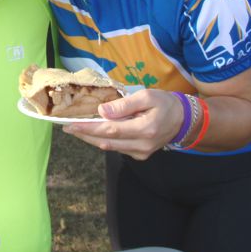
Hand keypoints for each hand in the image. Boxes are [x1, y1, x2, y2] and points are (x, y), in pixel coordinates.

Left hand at [62, 89, 182, 159]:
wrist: (183, 120)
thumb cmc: (164, 103)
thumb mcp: (146, 96)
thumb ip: (124, 105)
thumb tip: (102, 111)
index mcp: (144, 129)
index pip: (110, 130)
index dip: (88, 128)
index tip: (71, 124)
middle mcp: (142, 145)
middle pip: (106, 142)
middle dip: (84, 135)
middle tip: (66, 127)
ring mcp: (141, 152)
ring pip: (109, 147)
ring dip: (91, 138)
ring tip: (75, 129)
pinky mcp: (140, 155)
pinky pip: (117, 148)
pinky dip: (103, 140)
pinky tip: (93, 132)